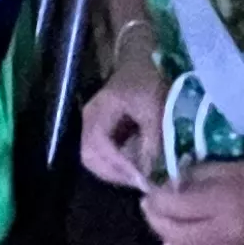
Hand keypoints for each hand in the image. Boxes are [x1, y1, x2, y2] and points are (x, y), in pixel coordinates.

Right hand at [75, 66, 162, 190]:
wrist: (143, 60)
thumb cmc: (148, 80)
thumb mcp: (154, 107)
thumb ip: (152, 139)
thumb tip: (151, 172)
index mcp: (98, 112)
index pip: (98, 146)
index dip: (119, 166)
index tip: (141, 179)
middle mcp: (89, 121)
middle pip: (90, 158)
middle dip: (115, 174)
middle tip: (141, 183)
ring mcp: (92, 126)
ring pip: (95, 159)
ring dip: (116, 173)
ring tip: (139, 178)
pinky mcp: (101, 131)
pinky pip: (103, 155)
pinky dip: (118, 166)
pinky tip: (136, 168)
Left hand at [136, 155, 243, 244]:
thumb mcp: (236, 161)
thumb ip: (201, 173)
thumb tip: (174, 181)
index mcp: (224, 202)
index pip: (174, 206)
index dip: (155, 197)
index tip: (147, 184)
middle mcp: (224, 230)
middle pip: (175, 235)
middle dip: (154, 220)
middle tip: (147, 201)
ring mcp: (233, 244)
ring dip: (166, 235)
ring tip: (159, 216)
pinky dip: (184, 243)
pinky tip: (182, 228)